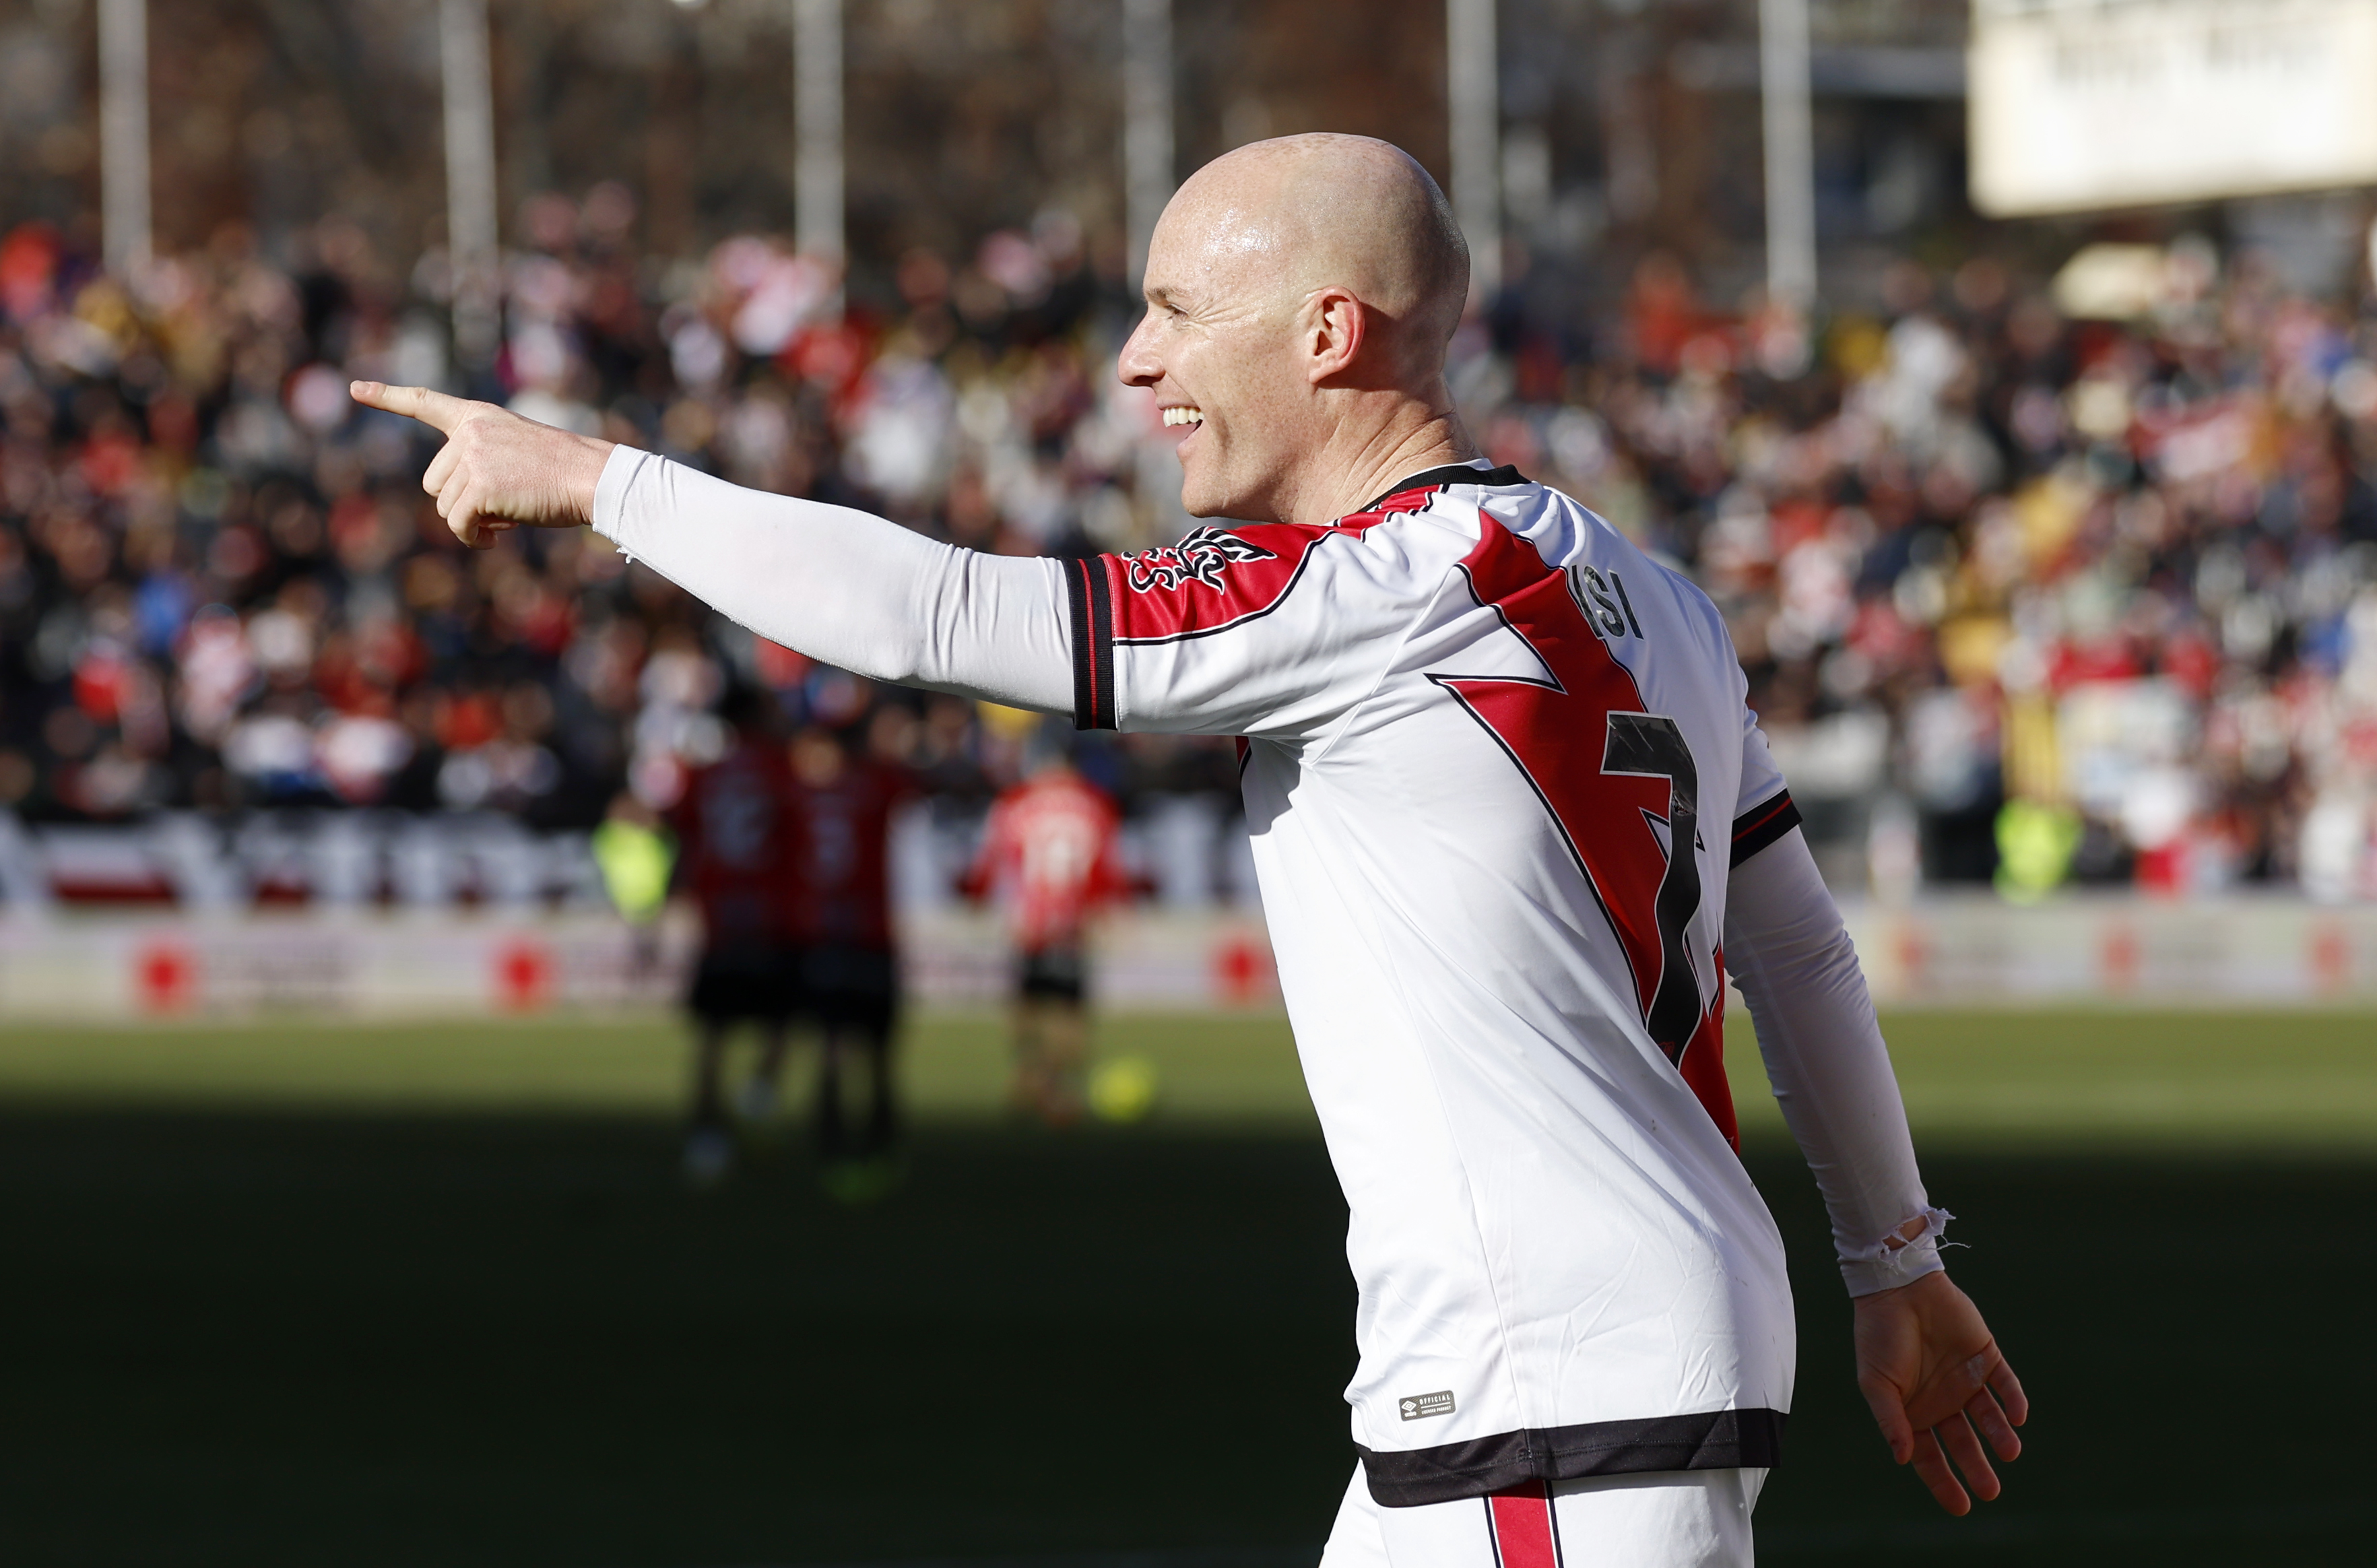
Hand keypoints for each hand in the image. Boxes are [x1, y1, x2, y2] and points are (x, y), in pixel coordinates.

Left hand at [350, 381, 612, 548]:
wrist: (590, 476)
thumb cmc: (563, 470)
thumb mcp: (517, 451)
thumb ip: (480, 463)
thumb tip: (457, 510)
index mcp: (478, 417)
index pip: (425, 402)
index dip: (387, 397)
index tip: (355, 388)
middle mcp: (470, 433)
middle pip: (434, 482)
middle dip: (460, 501)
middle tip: (498, 505)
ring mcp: (473, 459)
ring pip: (445, 507)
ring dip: (472, 520)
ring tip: (507, 515)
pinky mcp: (480, 488)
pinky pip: (460, 524)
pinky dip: (475, 537)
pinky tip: (498, 537)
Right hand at [1853, 1269, 2026, 1514]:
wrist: (1898, 1287)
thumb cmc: (1878, 1335)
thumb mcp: (1875, 1382)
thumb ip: (1890, 1419)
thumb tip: (1903, 1458)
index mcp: (1913, 1412)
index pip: (1930, 1456)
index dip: (1943, 1482)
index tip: (1961, 1507)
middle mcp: (1942, 1401)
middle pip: (1963, 1443)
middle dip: (1977, 1467)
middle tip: (1991, 1490)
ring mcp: (1966, 1380)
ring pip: (1989, 1418)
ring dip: (2000, 1436)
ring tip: (2009, 1451)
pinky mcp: (1987, 1357)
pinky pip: (2006, 1384)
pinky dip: (2013, 1401)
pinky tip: (2017, 1417)